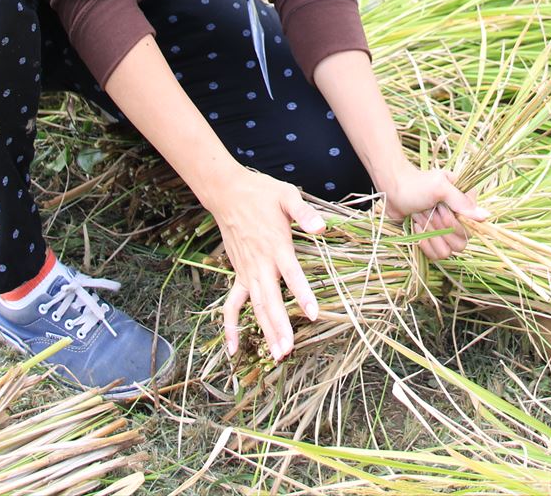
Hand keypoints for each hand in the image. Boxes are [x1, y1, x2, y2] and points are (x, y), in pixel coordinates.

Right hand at [209, 165, 325, 359]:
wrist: (228, 194)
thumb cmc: (261, 194)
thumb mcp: (286, 196)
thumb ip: (304, 213)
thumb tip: (322, 228)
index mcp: (276, 247)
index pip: (292, 275)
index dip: (303, 294)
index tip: (313, 314)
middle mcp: (260, 264)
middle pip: (270, 300)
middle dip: (280, 327)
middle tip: (288, 351)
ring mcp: (247, 272)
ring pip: (256, 308)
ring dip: (266, 331)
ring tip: (277, 355)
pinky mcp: (238, 274)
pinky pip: (231, 305)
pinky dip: (230, 327)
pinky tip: (233, 349)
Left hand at [380, 163, 488, 260]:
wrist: (393, 190)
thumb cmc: (416, 184)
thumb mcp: (440, 188)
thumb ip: (462, 203)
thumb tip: (486, 216)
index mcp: (466, 204)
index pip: (472, 228)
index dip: (454, 223)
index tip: (439, 210)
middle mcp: (459, 219)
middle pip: (461, 243)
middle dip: (440, 229)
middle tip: (429, 212)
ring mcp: (446, 231)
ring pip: (448, 251)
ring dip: (431, 236)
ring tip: (421, 218)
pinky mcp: (433, 240)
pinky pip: (436, 255)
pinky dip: (424, 243)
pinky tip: (417, 227)